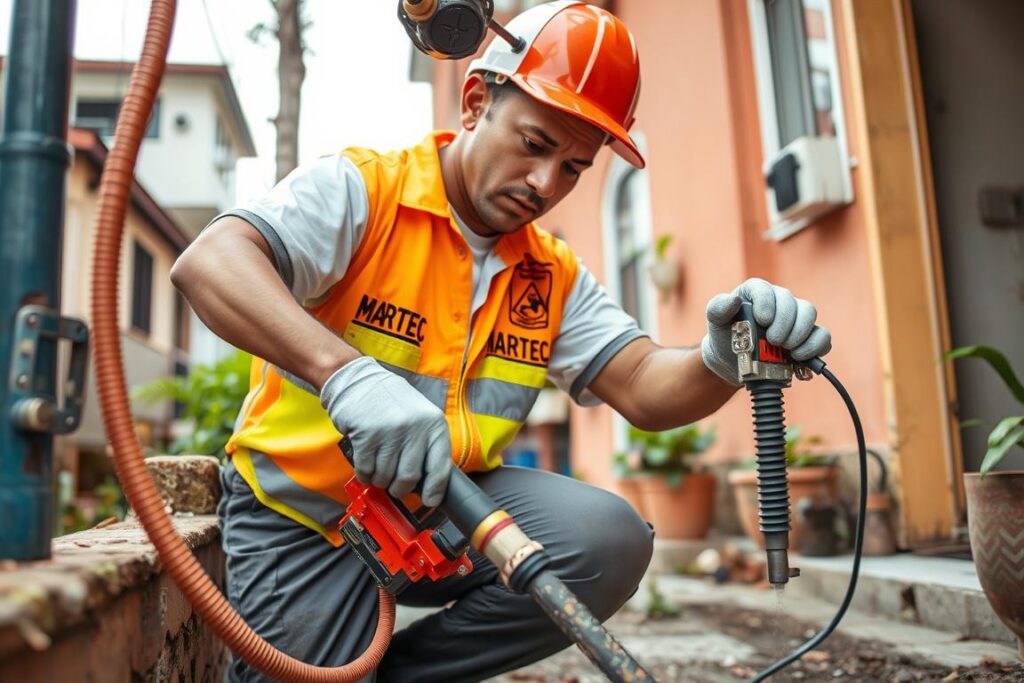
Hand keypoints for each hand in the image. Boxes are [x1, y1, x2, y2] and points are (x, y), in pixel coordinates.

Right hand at [320, 356, 452, 506]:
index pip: (440, 466)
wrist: (358, 379)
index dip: (435, 490)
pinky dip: (365, 474)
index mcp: (433, 423)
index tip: (430, 501)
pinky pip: (366, 470)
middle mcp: (415, 428)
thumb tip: (428, 480)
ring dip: (380, 480)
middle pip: (409, 477)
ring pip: (386, 477)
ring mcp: (390, 432)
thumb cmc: (390, 401)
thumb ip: (425, 443)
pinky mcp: (366, 436)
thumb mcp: (419, 415)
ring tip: (378, 470)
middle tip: (395, 486)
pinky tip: (366, 465)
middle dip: (400, 488)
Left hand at [700, 278, 831, 385]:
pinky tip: (799, 358)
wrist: (734, 360)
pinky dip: (814, 347)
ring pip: (810, 314)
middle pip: (793, 303)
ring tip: (787, 350)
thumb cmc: (725, 335)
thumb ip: (718, 308)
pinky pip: (822, 336)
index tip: (762, 321)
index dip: (767, 303)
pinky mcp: (807, 337)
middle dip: (785, 324)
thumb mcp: (716, 321)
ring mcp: (796, 318)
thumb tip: (734, 300)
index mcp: (757, 292)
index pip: (765, 289)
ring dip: (800, 334)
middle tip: (774, 341)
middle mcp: (780, 301)